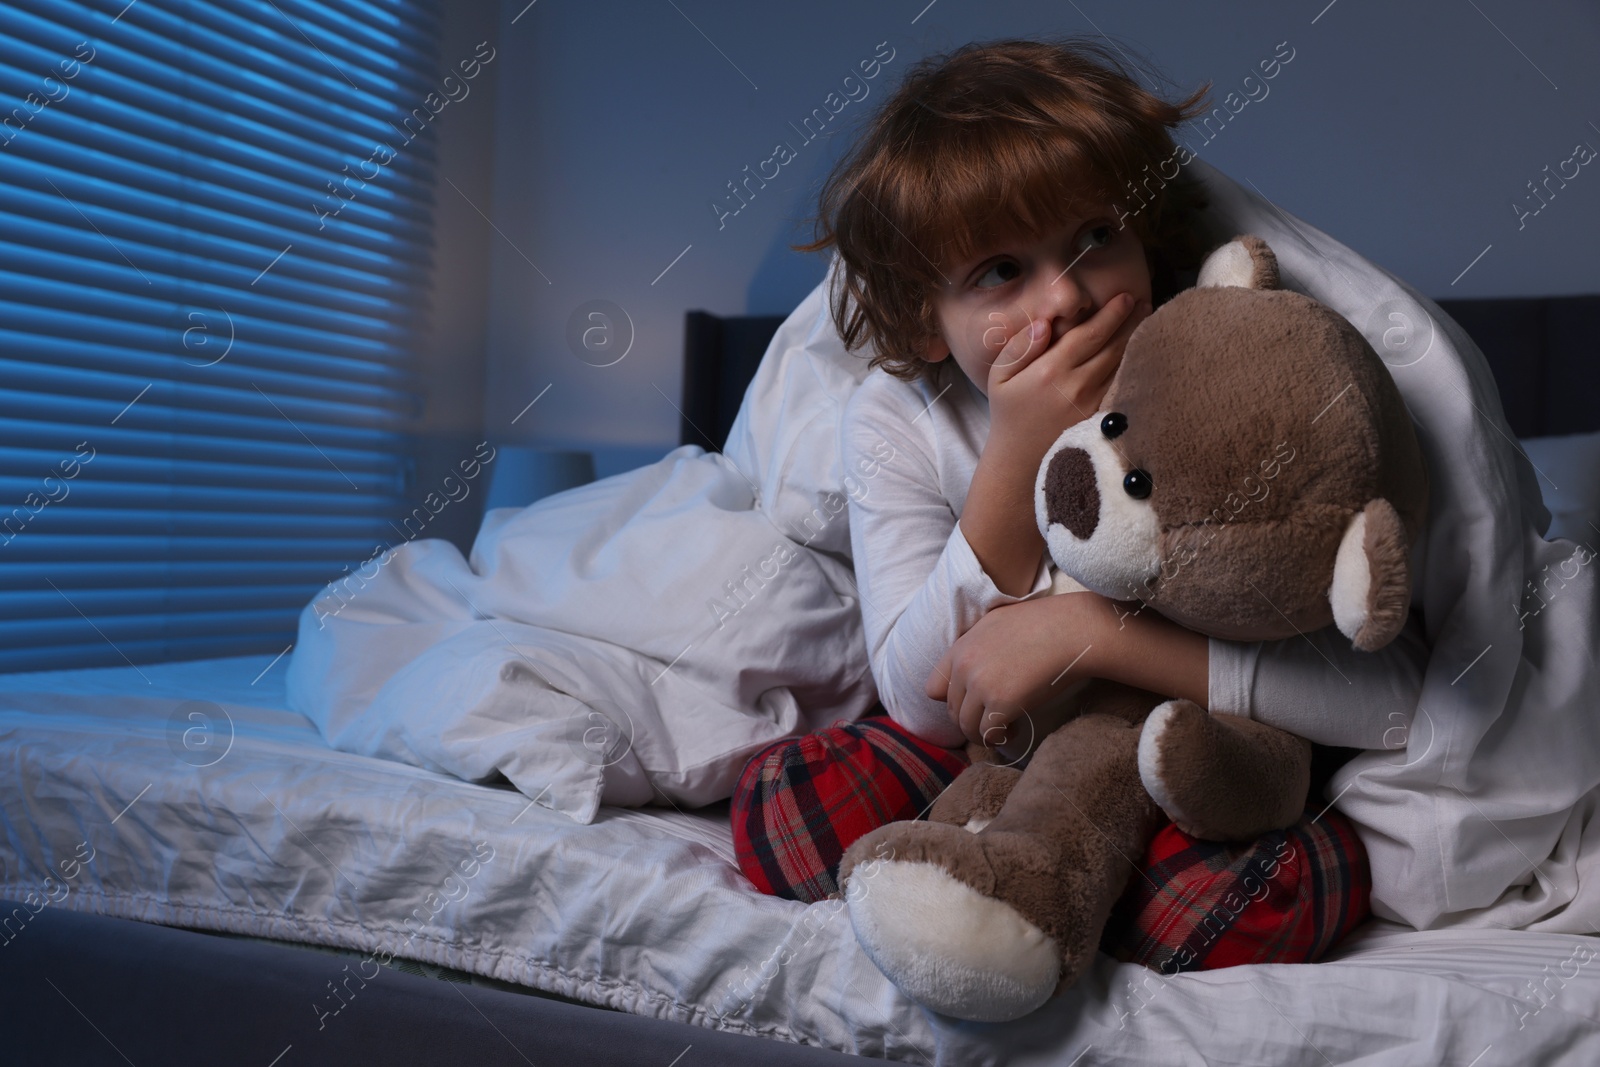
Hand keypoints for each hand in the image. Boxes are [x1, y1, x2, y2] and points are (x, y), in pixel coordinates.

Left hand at [925, 593, 1111, 746]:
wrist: (1073, 629)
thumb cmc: (1044, 624)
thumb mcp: (996, 624)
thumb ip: (976, 647)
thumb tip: (972, 674)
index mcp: (961, 647)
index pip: (933, 688)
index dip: (953, 700)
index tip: (973, 703)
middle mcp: (964, 666)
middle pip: (952, 711)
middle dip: (972, 720)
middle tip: (994, 719)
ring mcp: (981, 684)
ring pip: (967, 727)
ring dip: (984, 733)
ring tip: (1005, 727)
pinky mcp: (1002, 702)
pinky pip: (989, 733)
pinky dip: (1000, 737)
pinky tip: (1015, 728)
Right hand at [985, 292, 1151, 463]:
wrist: (1019, 460)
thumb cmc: (1009, 413)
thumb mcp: (999, 377)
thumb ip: (1019, 347)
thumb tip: (1044, 323)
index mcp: (1051, 370)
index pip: (1090, 333)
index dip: (1111, 314)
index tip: (1125, 297)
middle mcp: (1077, 385)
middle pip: (1113, 346)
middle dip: (1132, 321)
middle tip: (1145, 301)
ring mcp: (1093, 404)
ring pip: (1122, 365)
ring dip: (1138, 341)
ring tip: (1149, 320)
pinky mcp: (1101, 418)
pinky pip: (1122, 386)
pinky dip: (1134, 366)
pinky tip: (1141, 353)